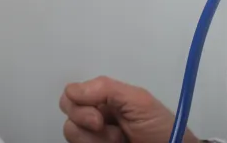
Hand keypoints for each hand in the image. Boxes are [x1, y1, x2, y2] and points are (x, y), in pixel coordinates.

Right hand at [59, 77, 198, 142]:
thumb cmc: (159, 127)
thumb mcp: (138, 100)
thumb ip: (105, 88)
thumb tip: (72, 91)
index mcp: (105, 98)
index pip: (72, 94)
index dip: (80, 104)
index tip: (100, 116)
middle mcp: (95, 115)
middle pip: (67, 113)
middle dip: (85, 121)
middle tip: (111, 131)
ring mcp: (94, 137)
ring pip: (71, 133)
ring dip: (96, 140)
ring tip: (118, 142)